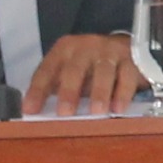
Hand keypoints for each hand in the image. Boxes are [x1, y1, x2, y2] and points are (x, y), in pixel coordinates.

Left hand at [24, 33, 144, 114]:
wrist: (125, 47)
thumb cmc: (91, 66)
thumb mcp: (71, 72)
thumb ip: (56, 88)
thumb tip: (39, 114)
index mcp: (64, 50)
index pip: (47, 70)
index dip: (38, 90)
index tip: (30, 110)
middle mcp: (86, 47)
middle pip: (75, 68)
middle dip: (69, 91)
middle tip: (65, 112)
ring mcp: (110, 51)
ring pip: (103, 70)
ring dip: (99, 92)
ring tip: (97, 111)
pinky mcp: (131, 59)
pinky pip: (127, 76)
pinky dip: (123, 93)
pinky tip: (119, 108)